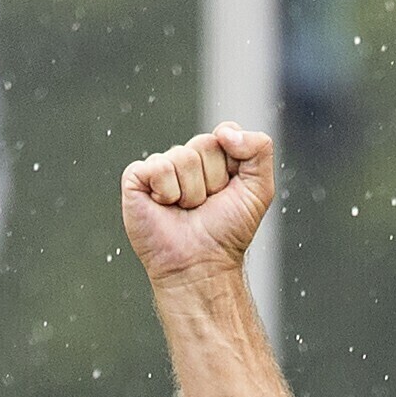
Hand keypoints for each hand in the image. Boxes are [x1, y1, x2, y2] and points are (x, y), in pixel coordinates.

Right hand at [120, 124, 275, 286]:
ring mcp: (160, 168)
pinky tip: (165, 207)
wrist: (202, 266)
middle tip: (206, 205)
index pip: (224, 134)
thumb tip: (225, 130)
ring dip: (192, 191)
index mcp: (213, 158)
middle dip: (214, 179)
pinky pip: (157, 166)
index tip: (229, 190)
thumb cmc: (228, 233)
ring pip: (182, 156)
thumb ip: (259, 148)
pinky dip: (167, 191)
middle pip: (205, 143)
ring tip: (186, 210)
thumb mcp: (259, 190)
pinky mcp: (136, 178)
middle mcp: (186, 160)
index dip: (231, 164)